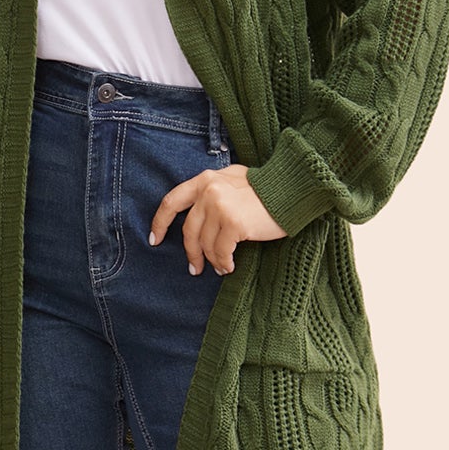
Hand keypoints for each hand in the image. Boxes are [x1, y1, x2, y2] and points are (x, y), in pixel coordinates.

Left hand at [148, 164, 287, 275]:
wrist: (293, 189)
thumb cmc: (266, 189)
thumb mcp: (234, 180)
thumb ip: (214, 191)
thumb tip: (199, 218)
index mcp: (205, 180)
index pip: (172, 201)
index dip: (160, 222)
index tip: (155, 239)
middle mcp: (209, 191)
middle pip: (188, 230)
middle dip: (191, 253)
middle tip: (195, 269)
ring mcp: (220, 207)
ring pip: (205, 244)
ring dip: (212, 260)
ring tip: (221, 267)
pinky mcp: (234, 223)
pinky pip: (221, 252)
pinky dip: (224, 263)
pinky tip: (230, 266)